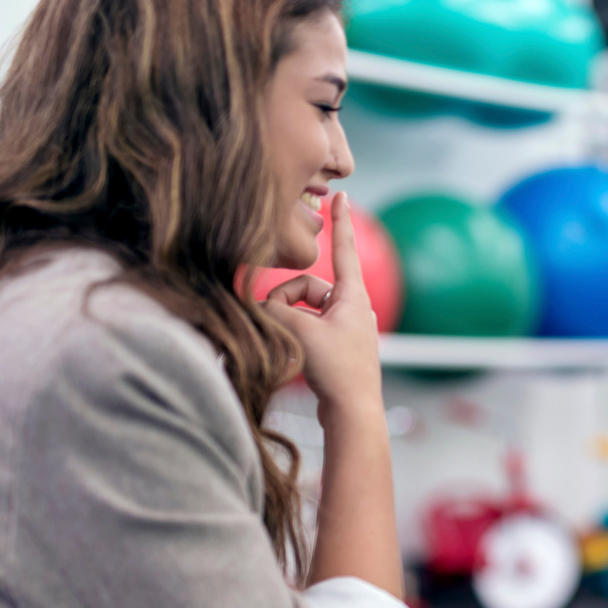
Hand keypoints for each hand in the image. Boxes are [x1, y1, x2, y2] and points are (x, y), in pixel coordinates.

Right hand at [263, 193, 381, 416]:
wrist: (353, 413)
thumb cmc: (337, 370)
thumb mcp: (300, 332)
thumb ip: (273, 310)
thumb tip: (255, 305)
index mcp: (353, 297)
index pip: (343, 249)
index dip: (340, 221)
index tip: (342, 194)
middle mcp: (352, 309)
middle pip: (307, 288)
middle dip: (286, 304)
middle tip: (279, 326)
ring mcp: (345, 329)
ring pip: (303, 312)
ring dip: (288, 324)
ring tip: (290, 348)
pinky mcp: (336, 348)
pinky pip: (306, 330)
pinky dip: (294, 338)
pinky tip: (296, 359)